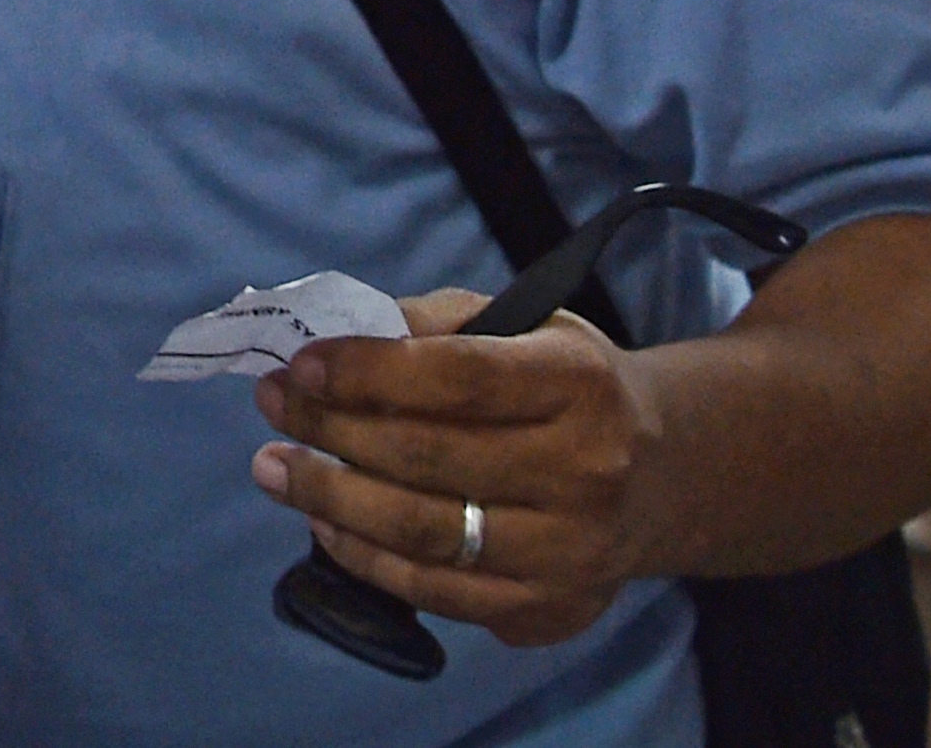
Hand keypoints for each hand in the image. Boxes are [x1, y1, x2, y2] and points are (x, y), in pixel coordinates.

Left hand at [249, 290, 674, 647]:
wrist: (660, 477)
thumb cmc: (568, 387)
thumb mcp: (525, 326)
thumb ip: (434, 323)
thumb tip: (334, 337)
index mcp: (580, 385)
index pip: (457, 378)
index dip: (367, 371)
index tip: (300, 364)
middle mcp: (585, 472)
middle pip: (428, 457)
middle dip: (330, 429)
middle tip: (270, 405)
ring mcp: (570, 551)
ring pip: (423, 532)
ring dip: (329, 500)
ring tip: (273, 468)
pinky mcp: (549, 608)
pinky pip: (436, 590)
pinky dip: (366, 558)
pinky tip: (323, 523)